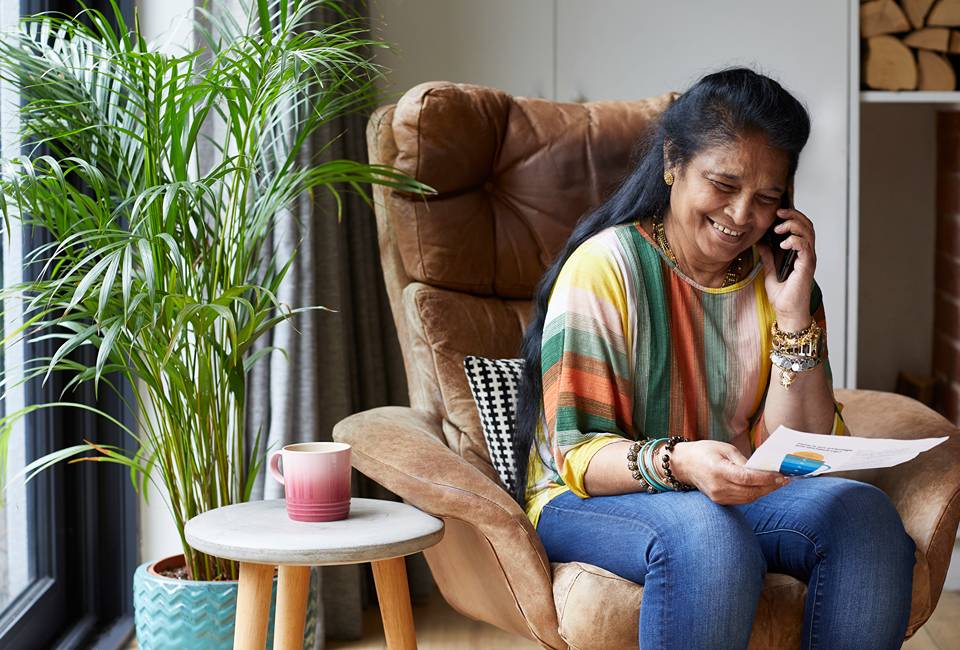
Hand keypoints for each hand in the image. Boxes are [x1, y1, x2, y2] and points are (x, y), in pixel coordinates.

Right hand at [669, 440, 788, 504]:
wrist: (684, 464)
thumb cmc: (705, 451)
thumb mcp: (725, 448)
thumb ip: (743, 460)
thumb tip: (762, 469)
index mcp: (718, 470)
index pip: (747, 478)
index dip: (767, 478)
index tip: (782, 475)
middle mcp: (718, 486)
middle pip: (751, 491)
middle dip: (771, 486)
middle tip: (786, 480)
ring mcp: (718, 496)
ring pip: (749, 498)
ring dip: (765, 491)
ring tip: (778, 483)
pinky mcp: (720, 501)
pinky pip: (742, 500)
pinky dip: (755, 494)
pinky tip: (764, 487)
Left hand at [757, 207, 815, 329]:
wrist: (787, 313)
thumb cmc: (782, 297)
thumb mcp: (770, 272)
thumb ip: (768, 257)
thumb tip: (761, 242)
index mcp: (800, 254)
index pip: (802, 228)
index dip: (792, 217)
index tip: (777, 213)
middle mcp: (807, 255)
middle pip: (808, 226)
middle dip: (794, 215)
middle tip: (779, 212)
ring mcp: (808, 260)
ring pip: (809, 233)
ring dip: (794, 226)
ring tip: (778, 228)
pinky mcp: (807, 267)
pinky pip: (806, 248)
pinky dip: (796, 241)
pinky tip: (784, 243)